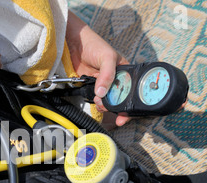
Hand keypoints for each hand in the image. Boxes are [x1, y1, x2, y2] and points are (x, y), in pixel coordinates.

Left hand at [66, 11, 129, 127]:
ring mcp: (104, 83)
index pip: (133, 90)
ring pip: (108, 100)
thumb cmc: (93, 44)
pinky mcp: (93, 86)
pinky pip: (97, 98)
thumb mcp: (106, 56)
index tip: (125, 114)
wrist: (73, 43)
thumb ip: (107, 74)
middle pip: (121, 98)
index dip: (130, 103)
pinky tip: (95, 101)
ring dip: (105, 105)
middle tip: (108, 107)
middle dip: (115, 106)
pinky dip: (96, 102)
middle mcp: (117, 79)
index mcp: (126, 71)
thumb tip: (102, 93)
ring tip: (100, 103)